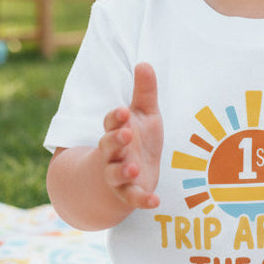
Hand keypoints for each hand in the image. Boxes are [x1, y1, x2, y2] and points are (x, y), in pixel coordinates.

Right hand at [98, 62, 163, 209]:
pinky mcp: (128, 193)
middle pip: (109, 146)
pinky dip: (142, 200)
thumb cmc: (136, 140)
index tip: (124, 110)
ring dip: (122, 171)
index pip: (111, 122)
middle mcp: (112, 153)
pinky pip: (132, 198)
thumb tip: (144, 62)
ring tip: (133, 168)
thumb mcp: (144, 115)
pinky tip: (155, 201)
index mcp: (116, 130)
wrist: (124, 176)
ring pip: (115, 173)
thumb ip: (145, 92)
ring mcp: (117, 175)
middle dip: (115, 140)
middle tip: (125, 133)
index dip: (116, 117)